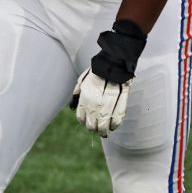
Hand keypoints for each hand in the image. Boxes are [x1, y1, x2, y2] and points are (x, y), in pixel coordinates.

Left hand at [70, 20, 143, 137]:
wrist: (114, 60)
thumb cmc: (97, 70)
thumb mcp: (82, 81)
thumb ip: (77, 93)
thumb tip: (72, 106)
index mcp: (85, 97)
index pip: (81, 117)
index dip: (84, 123)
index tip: (87, 124)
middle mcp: (95, 101)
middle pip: (92, 123)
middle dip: (94, 129)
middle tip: (97, 131)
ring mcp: (109, 100)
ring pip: (105, 121)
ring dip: (105, 129)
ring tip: (105, 132)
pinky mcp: (121, 98)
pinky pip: (119, 115)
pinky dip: (116, 122)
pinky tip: (114, 126)